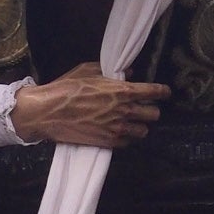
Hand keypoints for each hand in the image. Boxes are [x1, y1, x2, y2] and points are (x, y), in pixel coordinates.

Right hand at [10, 63, 168, 149]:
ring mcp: (117, 128)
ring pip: (143, 131)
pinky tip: (120, 131)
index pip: (154, 92)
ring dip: (140, 125)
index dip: (163, 92)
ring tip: (132, 122)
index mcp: (122, 90)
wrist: (48, 112)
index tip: (165, 93)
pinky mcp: (108, 142)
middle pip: (154, 114)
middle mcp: (125, 110)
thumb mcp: (88, 70)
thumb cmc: (66, 88)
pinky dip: (127, 137)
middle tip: (144, 107)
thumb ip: (111, 71)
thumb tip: (129, 72)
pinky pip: (128, 142)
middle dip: (151, 110)